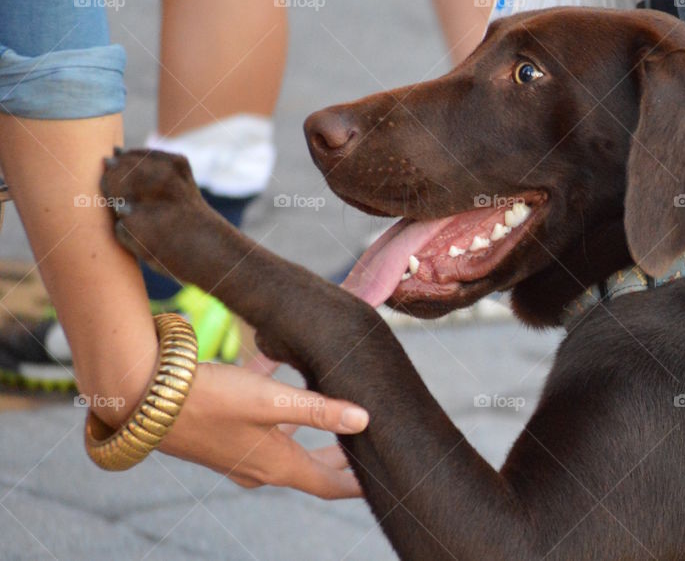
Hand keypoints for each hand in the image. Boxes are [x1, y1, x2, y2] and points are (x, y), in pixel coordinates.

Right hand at [154, 358, 368, 498]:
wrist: (143, 398)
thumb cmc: (209, 401)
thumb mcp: (270, 402)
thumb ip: (318, 410)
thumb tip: (365, 420)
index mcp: (277, 465)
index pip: (329, 484)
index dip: (358, 482)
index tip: (383, 479)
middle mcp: (260, 464)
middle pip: (311, 465)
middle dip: (341, 457)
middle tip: (368, 445)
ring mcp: (239, 450)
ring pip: (286, 439)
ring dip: (311, 425)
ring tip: (335, 407)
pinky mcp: (222, 430)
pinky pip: (256, 414)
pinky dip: (272, 395)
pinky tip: (275, 359)